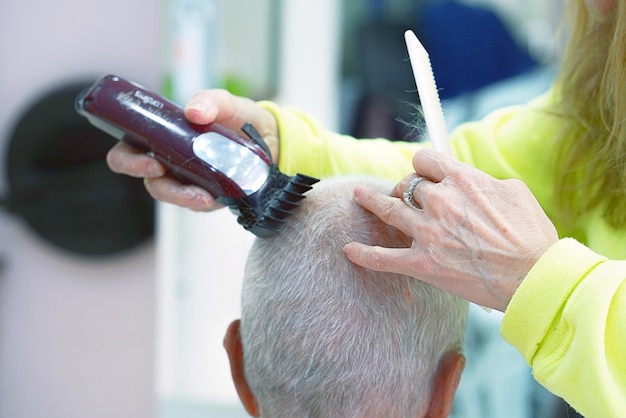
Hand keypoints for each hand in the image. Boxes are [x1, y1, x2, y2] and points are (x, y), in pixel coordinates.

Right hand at [106, 89, 278, 210]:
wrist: (272, 140)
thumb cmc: (240, 118)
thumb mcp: (227, 103)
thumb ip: (211, 101)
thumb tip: (194, 111)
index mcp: (163, 136)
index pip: (129, 150)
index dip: (127, 159)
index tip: (147, 161)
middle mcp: (170, 161)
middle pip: (145, 178)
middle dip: (149, 180)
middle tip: (161, 174)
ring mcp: (188, 181)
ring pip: (171, 195)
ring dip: (181, 196)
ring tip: (200, 195)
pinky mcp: (208, 196)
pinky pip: (198, 204)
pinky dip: (203, 202)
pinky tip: (213, 198)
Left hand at [343, 149, 558, 311]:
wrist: (533, 276)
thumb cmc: (530, 235)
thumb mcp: (514, 191)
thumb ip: (484, 180)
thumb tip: (470, 179)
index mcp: (462, 180)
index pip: (424, 159)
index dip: (422, 165)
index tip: (423, 171)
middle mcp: (440, 201)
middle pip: (406, 183)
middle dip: (407, 188)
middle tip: (409, 197)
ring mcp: (428, 233)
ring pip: (388, 208)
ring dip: (370, 200)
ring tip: (358, 196)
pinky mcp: (422, 263)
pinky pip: (383, 257)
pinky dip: (363, 253)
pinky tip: (349, 249)